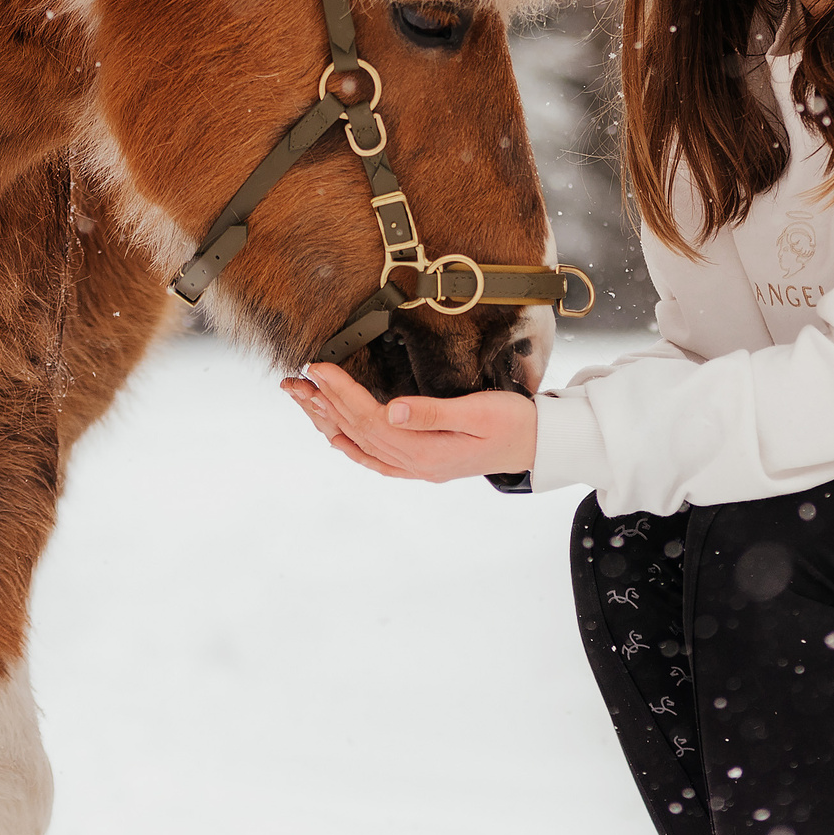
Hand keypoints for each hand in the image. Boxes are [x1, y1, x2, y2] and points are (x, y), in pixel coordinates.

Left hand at [280, 361, 536, 484]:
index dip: (340, 391)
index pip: (369, 417)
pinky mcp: (423, 464)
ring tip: (302, 401)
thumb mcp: (478, 411)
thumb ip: (432, 413)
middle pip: (356, 431)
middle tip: (294, 380)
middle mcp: (414, 462)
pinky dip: (352, 447)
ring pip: (360, 444)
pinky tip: (335, 437)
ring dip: (328, 422)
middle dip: (323, 403)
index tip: (317, 367)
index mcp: (424, 450)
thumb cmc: (514, 423)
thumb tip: (390, 410)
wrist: (539, 446)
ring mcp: (416, 467)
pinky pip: (376, 460)